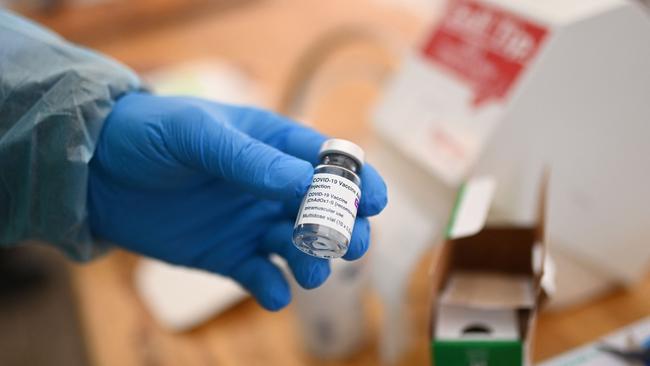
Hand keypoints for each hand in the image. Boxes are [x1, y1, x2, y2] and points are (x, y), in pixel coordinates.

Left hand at [88, 93, 386, 309]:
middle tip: (347, 244)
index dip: (356, 180)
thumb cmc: (149, 135)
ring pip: (298, 246)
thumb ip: (249, 160)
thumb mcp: (198, 136)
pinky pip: (260, 275)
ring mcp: (251, 222)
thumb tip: (304, 182)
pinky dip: (271, 287)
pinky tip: (273, 294)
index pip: (326, 161)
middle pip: (323, 210)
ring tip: (310, 273)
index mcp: (271, 146)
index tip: (375, 201)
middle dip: (342, 227)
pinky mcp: (228, 255)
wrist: (96, 172)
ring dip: (312, 261)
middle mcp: (269, 186)